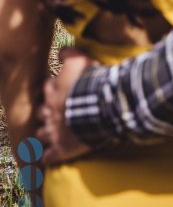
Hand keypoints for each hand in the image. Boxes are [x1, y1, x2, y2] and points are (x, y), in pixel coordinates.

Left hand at [37, 48, 95, 164]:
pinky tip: (50, 156)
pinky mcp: (62, 148)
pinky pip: (50, 156)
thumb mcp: (80, 59)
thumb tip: (62, 50)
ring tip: (50, 133)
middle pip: (40, 111)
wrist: (98, 106)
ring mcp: (54, 131)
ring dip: (45, 132)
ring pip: (41, 133)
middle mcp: (50, 111)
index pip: (48, 87)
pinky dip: (49, 156)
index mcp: (54, 91)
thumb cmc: (89, 82)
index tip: (61, 86)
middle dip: (44, 111)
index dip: (54, 87)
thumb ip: (70, 54)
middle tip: (53, 110)